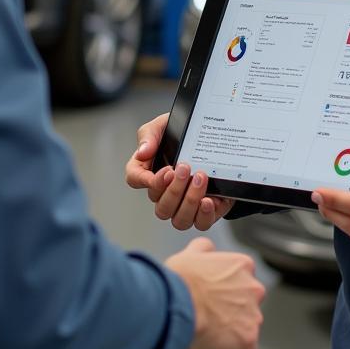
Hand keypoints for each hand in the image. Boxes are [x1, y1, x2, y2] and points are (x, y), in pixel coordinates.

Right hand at [125, 113, 233, 230]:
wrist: (214, 136)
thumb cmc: (183, 132)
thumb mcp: (165, 124)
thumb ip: (149, 135)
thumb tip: (143, 152)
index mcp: (149, 171)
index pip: (135, 180)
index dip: (146, 181)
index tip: (166, 171)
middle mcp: (164, 193)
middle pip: (161, 207)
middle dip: (174, 190)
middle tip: (186, 169)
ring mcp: (183, 205)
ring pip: (179, 219)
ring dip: (189, 201)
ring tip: (201, 179)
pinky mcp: (204, 211)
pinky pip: (201, 224)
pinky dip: (204, 215)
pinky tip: (209, 200)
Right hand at [165, 236, 264, 348]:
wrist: (176, 302)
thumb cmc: (179, 281)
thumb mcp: (191, 253)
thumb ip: (204, 250)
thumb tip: (206, 250)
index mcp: (242, 266)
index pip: (237, 287)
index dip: (217, 300)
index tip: (202, 307)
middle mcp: (253, 288)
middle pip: (239, 312)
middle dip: (219, 322)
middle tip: (197, 326)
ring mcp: (253, 314)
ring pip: (240, 335)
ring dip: (219, 342)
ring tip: (195, 343)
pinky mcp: (248, 339)